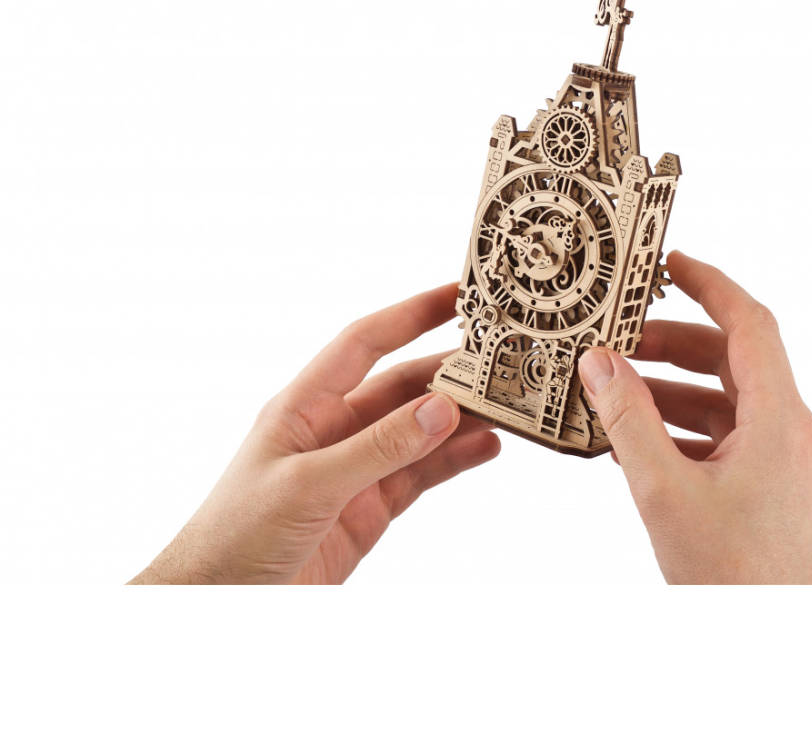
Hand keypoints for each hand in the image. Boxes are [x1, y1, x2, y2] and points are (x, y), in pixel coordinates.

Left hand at [130, 284, 500, 583]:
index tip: (456, 295)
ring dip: (461, 419)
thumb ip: (378, 448)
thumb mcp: (307, 486)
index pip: (364, 343)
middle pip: (402, 388)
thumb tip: (441, 409)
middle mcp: (334, 430)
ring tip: (507, 406)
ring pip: (420, 432)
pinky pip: (422, 475)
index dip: (410, 314)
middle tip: (501, 361)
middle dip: (450, 373)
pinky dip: (455, 461)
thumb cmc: (235, 537)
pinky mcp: (370, 510)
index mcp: (305, 406)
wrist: (214, 606)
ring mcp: (355, 470)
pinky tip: (486, 448)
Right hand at [578, 251, 811, 583]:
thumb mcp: (663, 492)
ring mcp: (792, 465)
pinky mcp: (780, 492)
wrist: (776, 656)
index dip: (709, 285)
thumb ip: (628, 419)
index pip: (750, 325)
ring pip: (729, 405)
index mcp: (783, 422)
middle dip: (672, 348)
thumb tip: (598, 362)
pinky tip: (638, 445)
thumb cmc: (732, 583)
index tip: (668, 263)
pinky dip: (686, 432)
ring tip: (615, 395)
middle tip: (618, 341)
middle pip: (734, 363)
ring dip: (672, 395)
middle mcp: (797, 435)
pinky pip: (731, 441)